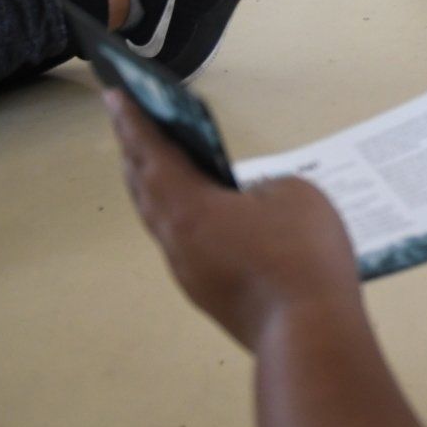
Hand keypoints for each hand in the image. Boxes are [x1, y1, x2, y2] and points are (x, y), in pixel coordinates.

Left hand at [106, 91, 362, 350]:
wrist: (311, 333)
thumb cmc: (302, 254)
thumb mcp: (295, 195)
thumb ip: (265, 187)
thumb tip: (251, 202)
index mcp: (189, 208)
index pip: (153, 153)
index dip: (135, 120)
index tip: (114, 93)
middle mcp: (176, 241)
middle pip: (144, 188)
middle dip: (134, 152)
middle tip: (126, 122)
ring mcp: (190, 273)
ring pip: (160, 220)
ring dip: (153, 186)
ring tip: (156, 162)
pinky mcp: (209, 294)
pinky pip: (183, 243)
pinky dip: (180, 215)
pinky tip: (203, 213)